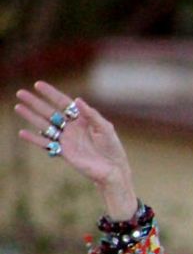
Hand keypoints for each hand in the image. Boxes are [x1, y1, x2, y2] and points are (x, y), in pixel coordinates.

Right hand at [14, 80, 136, 217]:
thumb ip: (91, 115)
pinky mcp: (63, 152)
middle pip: (50, 112)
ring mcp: (66, 139)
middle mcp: (71, 127)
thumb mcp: (105, 128)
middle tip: (20, 93)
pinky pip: (46, 144)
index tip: (38, 84)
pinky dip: (34, 139)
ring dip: (31, 116)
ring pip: (45, 125)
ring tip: (18, 107)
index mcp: (82, 119)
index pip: (63, 103)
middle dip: (35, 102)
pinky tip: (22, 133)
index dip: (51, 94)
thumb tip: (77, 100)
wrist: (113, 169)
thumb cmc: (112, 147)